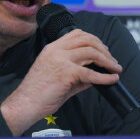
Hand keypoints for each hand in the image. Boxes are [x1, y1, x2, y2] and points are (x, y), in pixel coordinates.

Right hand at [0, 29, 121, 135]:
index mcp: (52, 48)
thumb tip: (93, 76)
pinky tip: (112, 80)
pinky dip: (105, 77)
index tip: (102, 49)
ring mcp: (61, 60)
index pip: (76, 34)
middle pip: (87, 40)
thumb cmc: (37, 94)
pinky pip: (91, 73)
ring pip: (92, 53)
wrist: (24, 104)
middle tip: (112, 60)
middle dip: (103, 49)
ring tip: (115, 69)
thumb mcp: (56, 77)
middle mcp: (56, 50)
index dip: (93, 39)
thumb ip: (75, 74)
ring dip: (107, 61)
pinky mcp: (66, 73)